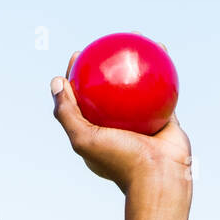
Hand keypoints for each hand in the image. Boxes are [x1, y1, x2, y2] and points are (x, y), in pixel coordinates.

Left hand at [51, 49, 193, 196]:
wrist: (160, 179)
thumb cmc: (120, 161)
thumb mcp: (83, 139)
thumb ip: (66, 113)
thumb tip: (56, 82)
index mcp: (95, 132)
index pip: (80, 98)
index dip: (76, 76)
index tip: (79, 56)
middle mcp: (117, 126)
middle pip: (108, 88)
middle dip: (106, 64)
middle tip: (107, 44)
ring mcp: (141, 121)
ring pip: (137, 85)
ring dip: (136, 61)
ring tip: (136, 40)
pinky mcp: (164, 117)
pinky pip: (163, 88)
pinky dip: (163, 69)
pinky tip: (161, 49)